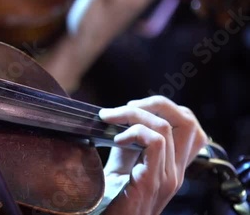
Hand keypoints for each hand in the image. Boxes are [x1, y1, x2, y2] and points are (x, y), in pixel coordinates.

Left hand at [98, 96, 208, 214]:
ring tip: (112, 118)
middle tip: (125, 107)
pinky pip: (155, 142)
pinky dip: (133, 132)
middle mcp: (176, 171)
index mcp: (173, 165)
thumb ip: (130, 141)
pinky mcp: (152, 182)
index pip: (189, 125)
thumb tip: (120, 114)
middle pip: (187, 120)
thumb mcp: (124, 164)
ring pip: (166, 126)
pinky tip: (116, 140)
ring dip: (135, 114)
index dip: (165, 108)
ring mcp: (167, 177)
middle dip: (156, 103)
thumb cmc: (111, 197)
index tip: (134, 108)